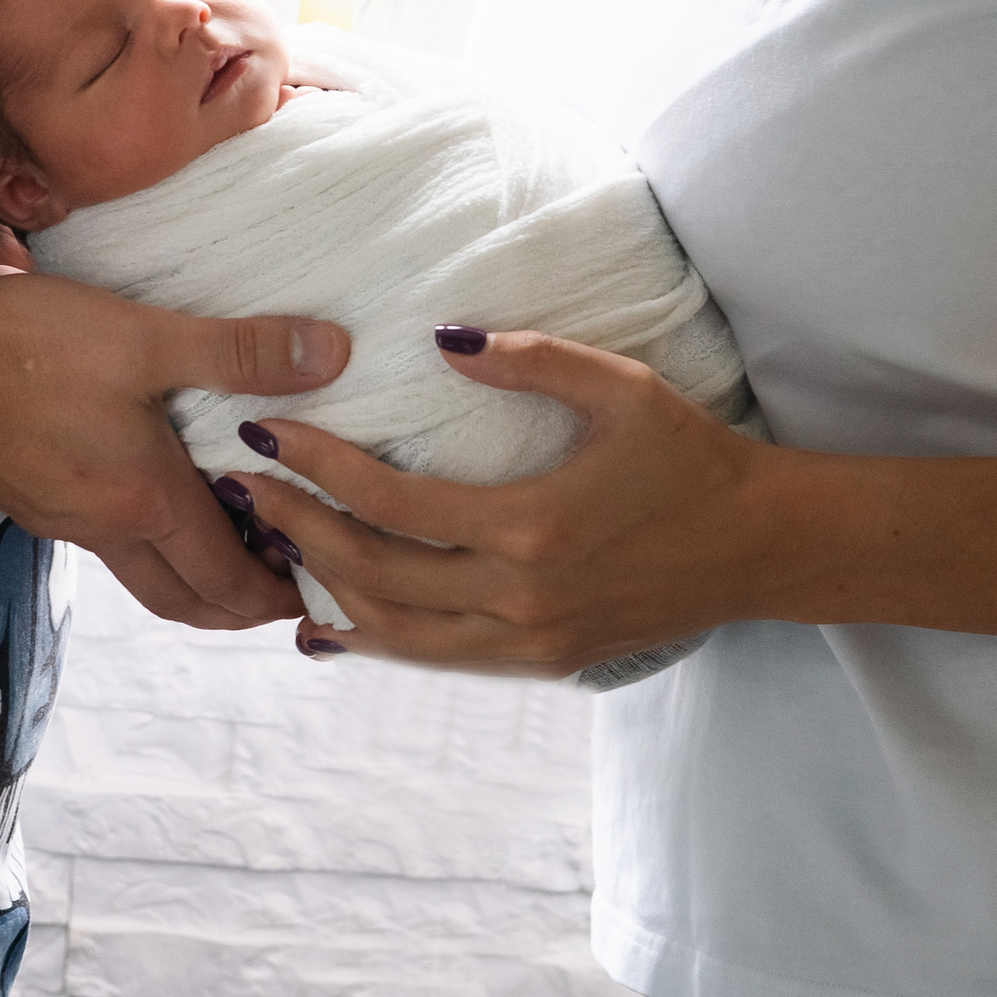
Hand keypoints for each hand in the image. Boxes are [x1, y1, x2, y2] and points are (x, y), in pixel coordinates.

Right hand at [0, 273, 349, 631]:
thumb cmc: (28, 349)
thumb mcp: (144, 336)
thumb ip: (238, 350)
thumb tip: (332, 353)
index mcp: (146, 503)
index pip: (228, 581)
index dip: (281, 591)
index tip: (324, 586)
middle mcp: (108, 530)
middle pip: (189, 600)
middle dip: (245, 603)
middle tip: (292, 580)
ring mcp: (66, 521)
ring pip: (148, 576)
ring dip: (199, 575)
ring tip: (240, 537)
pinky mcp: (35, 499)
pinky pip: (111, 546)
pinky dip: (154, 544)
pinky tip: (161, 494)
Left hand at [238, 327, 770, 671]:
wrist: (757, 547)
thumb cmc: (688, 455)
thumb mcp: (620, 386)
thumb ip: (530, 358)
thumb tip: (442, 335)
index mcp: (532, 528)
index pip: (394, 504)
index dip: (321, 469)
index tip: (266, 432)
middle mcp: (521, 598)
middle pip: (376, 575)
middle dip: (297, 529)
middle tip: (238, 488)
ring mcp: (529, 642)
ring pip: (397, 633)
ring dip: (323, 590)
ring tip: (265, 546)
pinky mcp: (541, 662)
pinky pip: (438, 658)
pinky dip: (375, 641)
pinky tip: (330, 621)